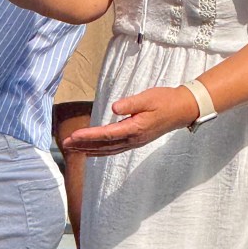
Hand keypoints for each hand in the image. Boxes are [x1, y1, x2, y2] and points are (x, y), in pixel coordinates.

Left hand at [62, 86, 199, 155]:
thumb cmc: (164, 101)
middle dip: (83, 145)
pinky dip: (101, 150)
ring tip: (72, 148)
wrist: (182, 110)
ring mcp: (135, 142)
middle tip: (65, 144)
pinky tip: (91, 150)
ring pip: (108, 149)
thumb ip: (131, 103)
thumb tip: (114, 108)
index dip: (89, 135)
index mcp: (135, 128)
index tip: (74, 136)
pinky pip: (114, 149)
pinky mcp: (136, 140)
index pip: (107, 134)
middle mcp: (133, 139)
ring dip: (89, 149)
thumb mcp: (148, 98)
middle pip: (104, 145)